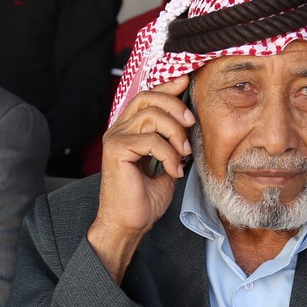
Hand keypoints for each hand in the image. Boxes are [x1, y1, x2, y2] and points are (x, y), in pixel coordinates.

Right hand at [89, 75, 192, 282]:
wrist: (129, 224)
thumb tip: (189, 124)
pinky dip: (169, 155)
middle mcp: (119, 130)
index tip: (187, 82)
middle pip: (148, 98)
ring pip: (151, 116)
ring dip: (175, 133)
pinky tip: (173, 170)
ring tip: (184, 154)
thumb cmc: (144, 200)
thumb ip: (172, 143)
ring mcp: (115, 138)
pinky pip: (150, 140)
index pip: (147, 97)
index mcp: (129, 130)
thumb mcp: (166, 165)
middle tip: (191, 123)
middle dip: (175, 106)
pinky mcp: (116, 150)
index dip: (167, 87)